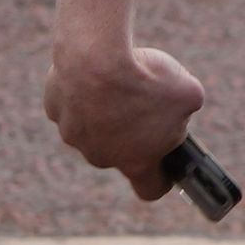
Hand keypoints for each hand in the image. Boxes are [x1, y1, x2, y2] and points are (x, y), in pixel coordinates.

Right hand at [44, 38, 206, 195]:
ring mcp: (73, 135)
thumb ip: (188, 108)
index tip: (166, 161)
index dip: (161, 177)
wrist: (95, 56)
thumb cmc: (145, 78)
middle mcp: (101, 156)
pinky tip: (93, 71)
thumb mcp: (188, 92)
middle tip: (144, 100)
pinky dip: (83, 89)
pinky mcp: (55, 109)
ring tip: (118, 79)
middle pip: (120, 151)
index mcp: (136, 162)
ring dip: (105, 109)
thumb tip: (181, 107)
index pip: (150, 188)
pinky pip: (73, 102)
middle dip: (132, 131)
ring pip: (93, 125)